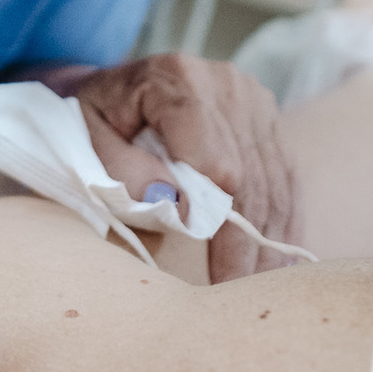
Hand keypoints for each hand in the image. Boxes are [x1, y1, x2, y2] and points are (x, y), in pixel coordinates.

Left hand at [67, 54, 301, 282]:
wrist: (116, 89)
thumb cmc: (98, 118)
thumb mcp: (88, 139)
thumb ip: (123, 170)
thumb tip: (173, 204)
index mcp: (176, 79)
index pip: (214, 158)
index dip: (218, 219)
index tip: (216, 271)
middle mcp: (224, 82)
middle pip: (249, 173)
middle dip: (245, 241)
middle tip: (239, 292)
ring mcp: (252, 97)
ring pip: (273, 178)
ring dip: (269, 236)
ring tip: (261, 285)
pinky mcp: (266, 117)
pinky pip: (284, 173)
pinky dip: (281, 216)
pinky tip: (277, 255)